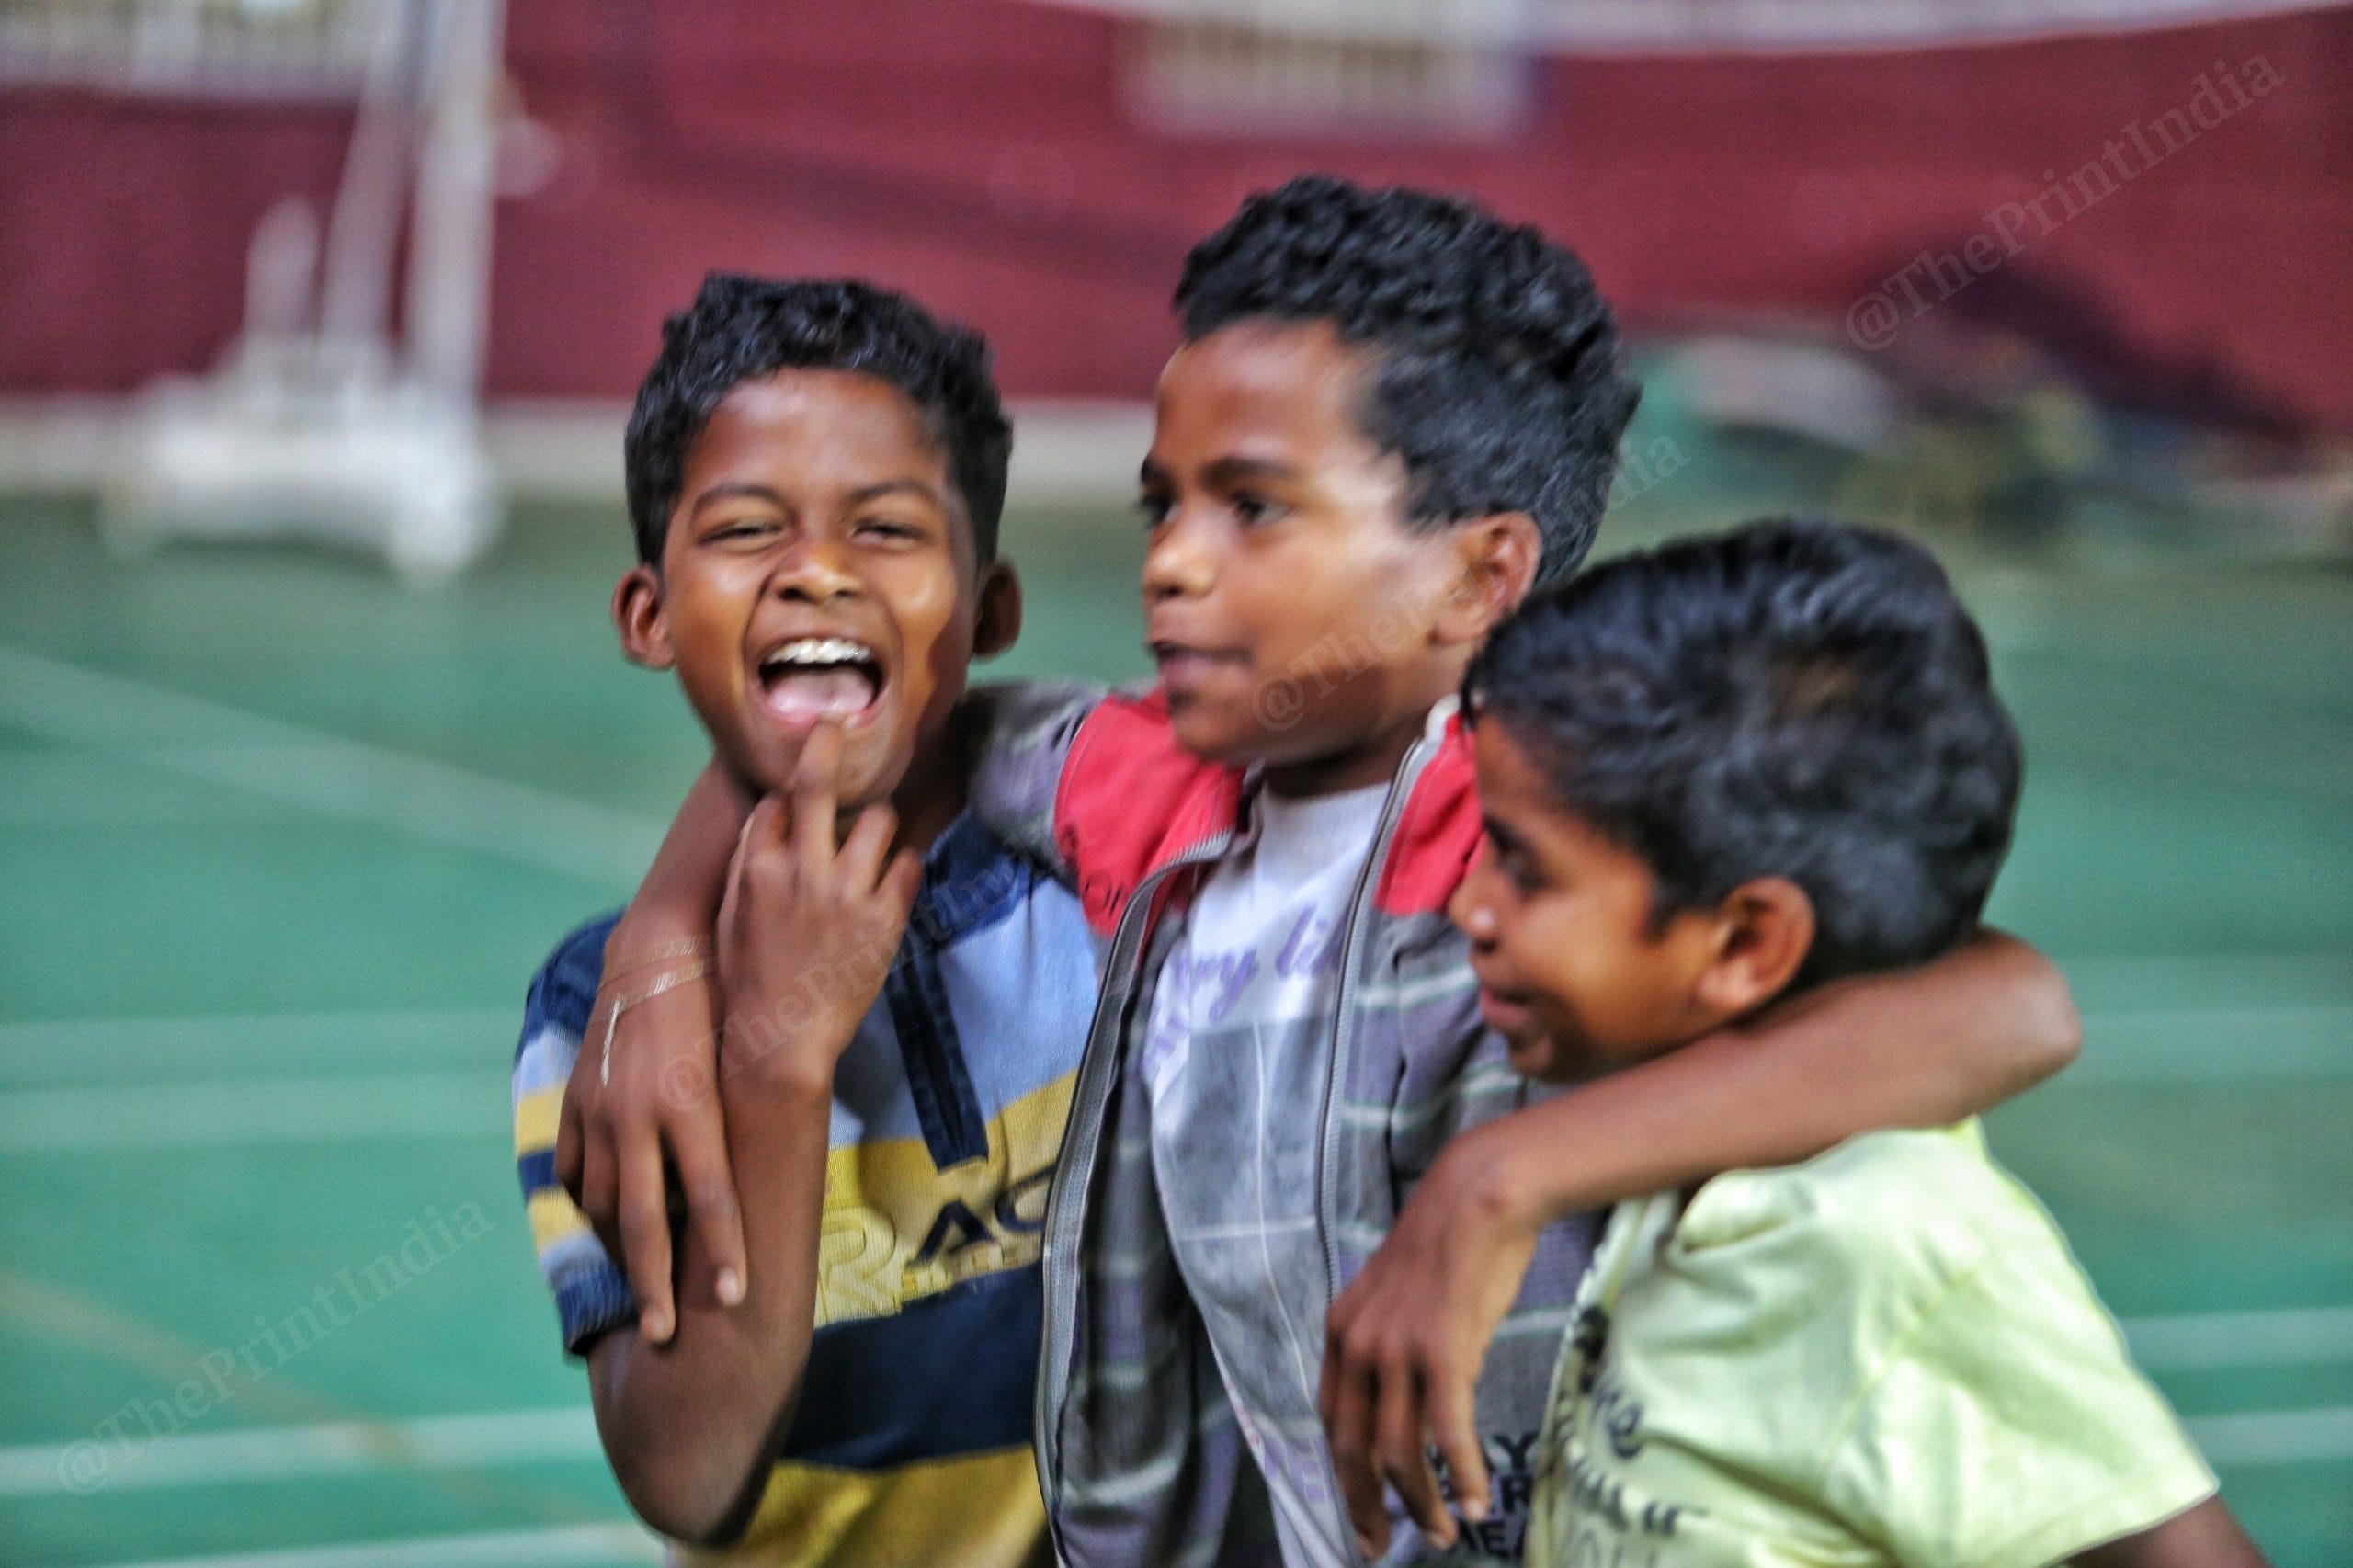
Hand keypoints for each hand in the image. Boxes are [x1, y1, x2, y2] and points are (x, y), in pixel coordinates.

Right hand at [554, 936, 743, 1346]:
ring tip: (641, 1288)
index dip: (724, 1250)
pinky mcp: (576, 1103)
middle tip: (664, 1336)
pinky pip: (576, 1171)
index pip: (713, 1195)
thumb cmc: (719, 1011)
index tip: (734, 1299)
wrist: (660, 955)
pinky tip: (606, 1225)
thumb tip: (740, 1195)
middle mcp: (642, 1115)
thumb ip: (732, 1131)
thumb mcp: (734, 1069)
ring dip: (622, 1251)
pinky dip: (590, 1203)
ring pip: (605, 1202)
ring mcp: (601, 1111)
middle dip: (655, 1285)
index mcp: (693, 1106)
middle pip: (648, 1220)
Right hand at [714, 722, 920, 1087]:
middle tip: (839, 722)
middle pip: (821, 785)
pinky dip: (902, 864)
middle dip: (830, 745)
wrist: (781, 1038)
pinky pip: (907, 863)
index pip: (777, 800)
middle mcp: (803, 870)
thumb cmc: (749, 979)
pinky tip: (893, 875)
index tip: (804, 776)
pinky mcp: (885, 916)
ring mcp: (847, 892)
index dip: (792, 789)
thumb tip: (766, 816)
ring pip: (879, 819)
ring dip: (878, 821)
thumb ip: (748, 863)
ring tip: (875, 836)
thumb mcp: (730, 916)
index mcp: (757, 869)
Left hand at [1320, 1128, 1541, 1556]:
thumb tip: (1394, 1394)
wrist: (1476, 1198)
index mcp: (1341, 1333)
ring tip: (1444, 1532)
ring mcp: (1398, 1350)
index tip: (1359, 1512)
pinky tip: (1475, 1501)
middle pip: (1353, 1448)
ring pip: (1398, 1452)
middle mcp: (1359, 1346)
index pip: (1332, 1423)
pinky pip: (1446, 1432)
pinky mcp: (1443, 1352)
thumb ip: (1383, 1344)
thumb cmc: (1447, 1246)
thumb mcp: (1392, 1296)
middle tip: (1383, 1545)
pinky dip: (1459, 1475)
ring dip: (1420, 1502)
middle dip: (1367, 1506)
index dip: (1343, 1476)